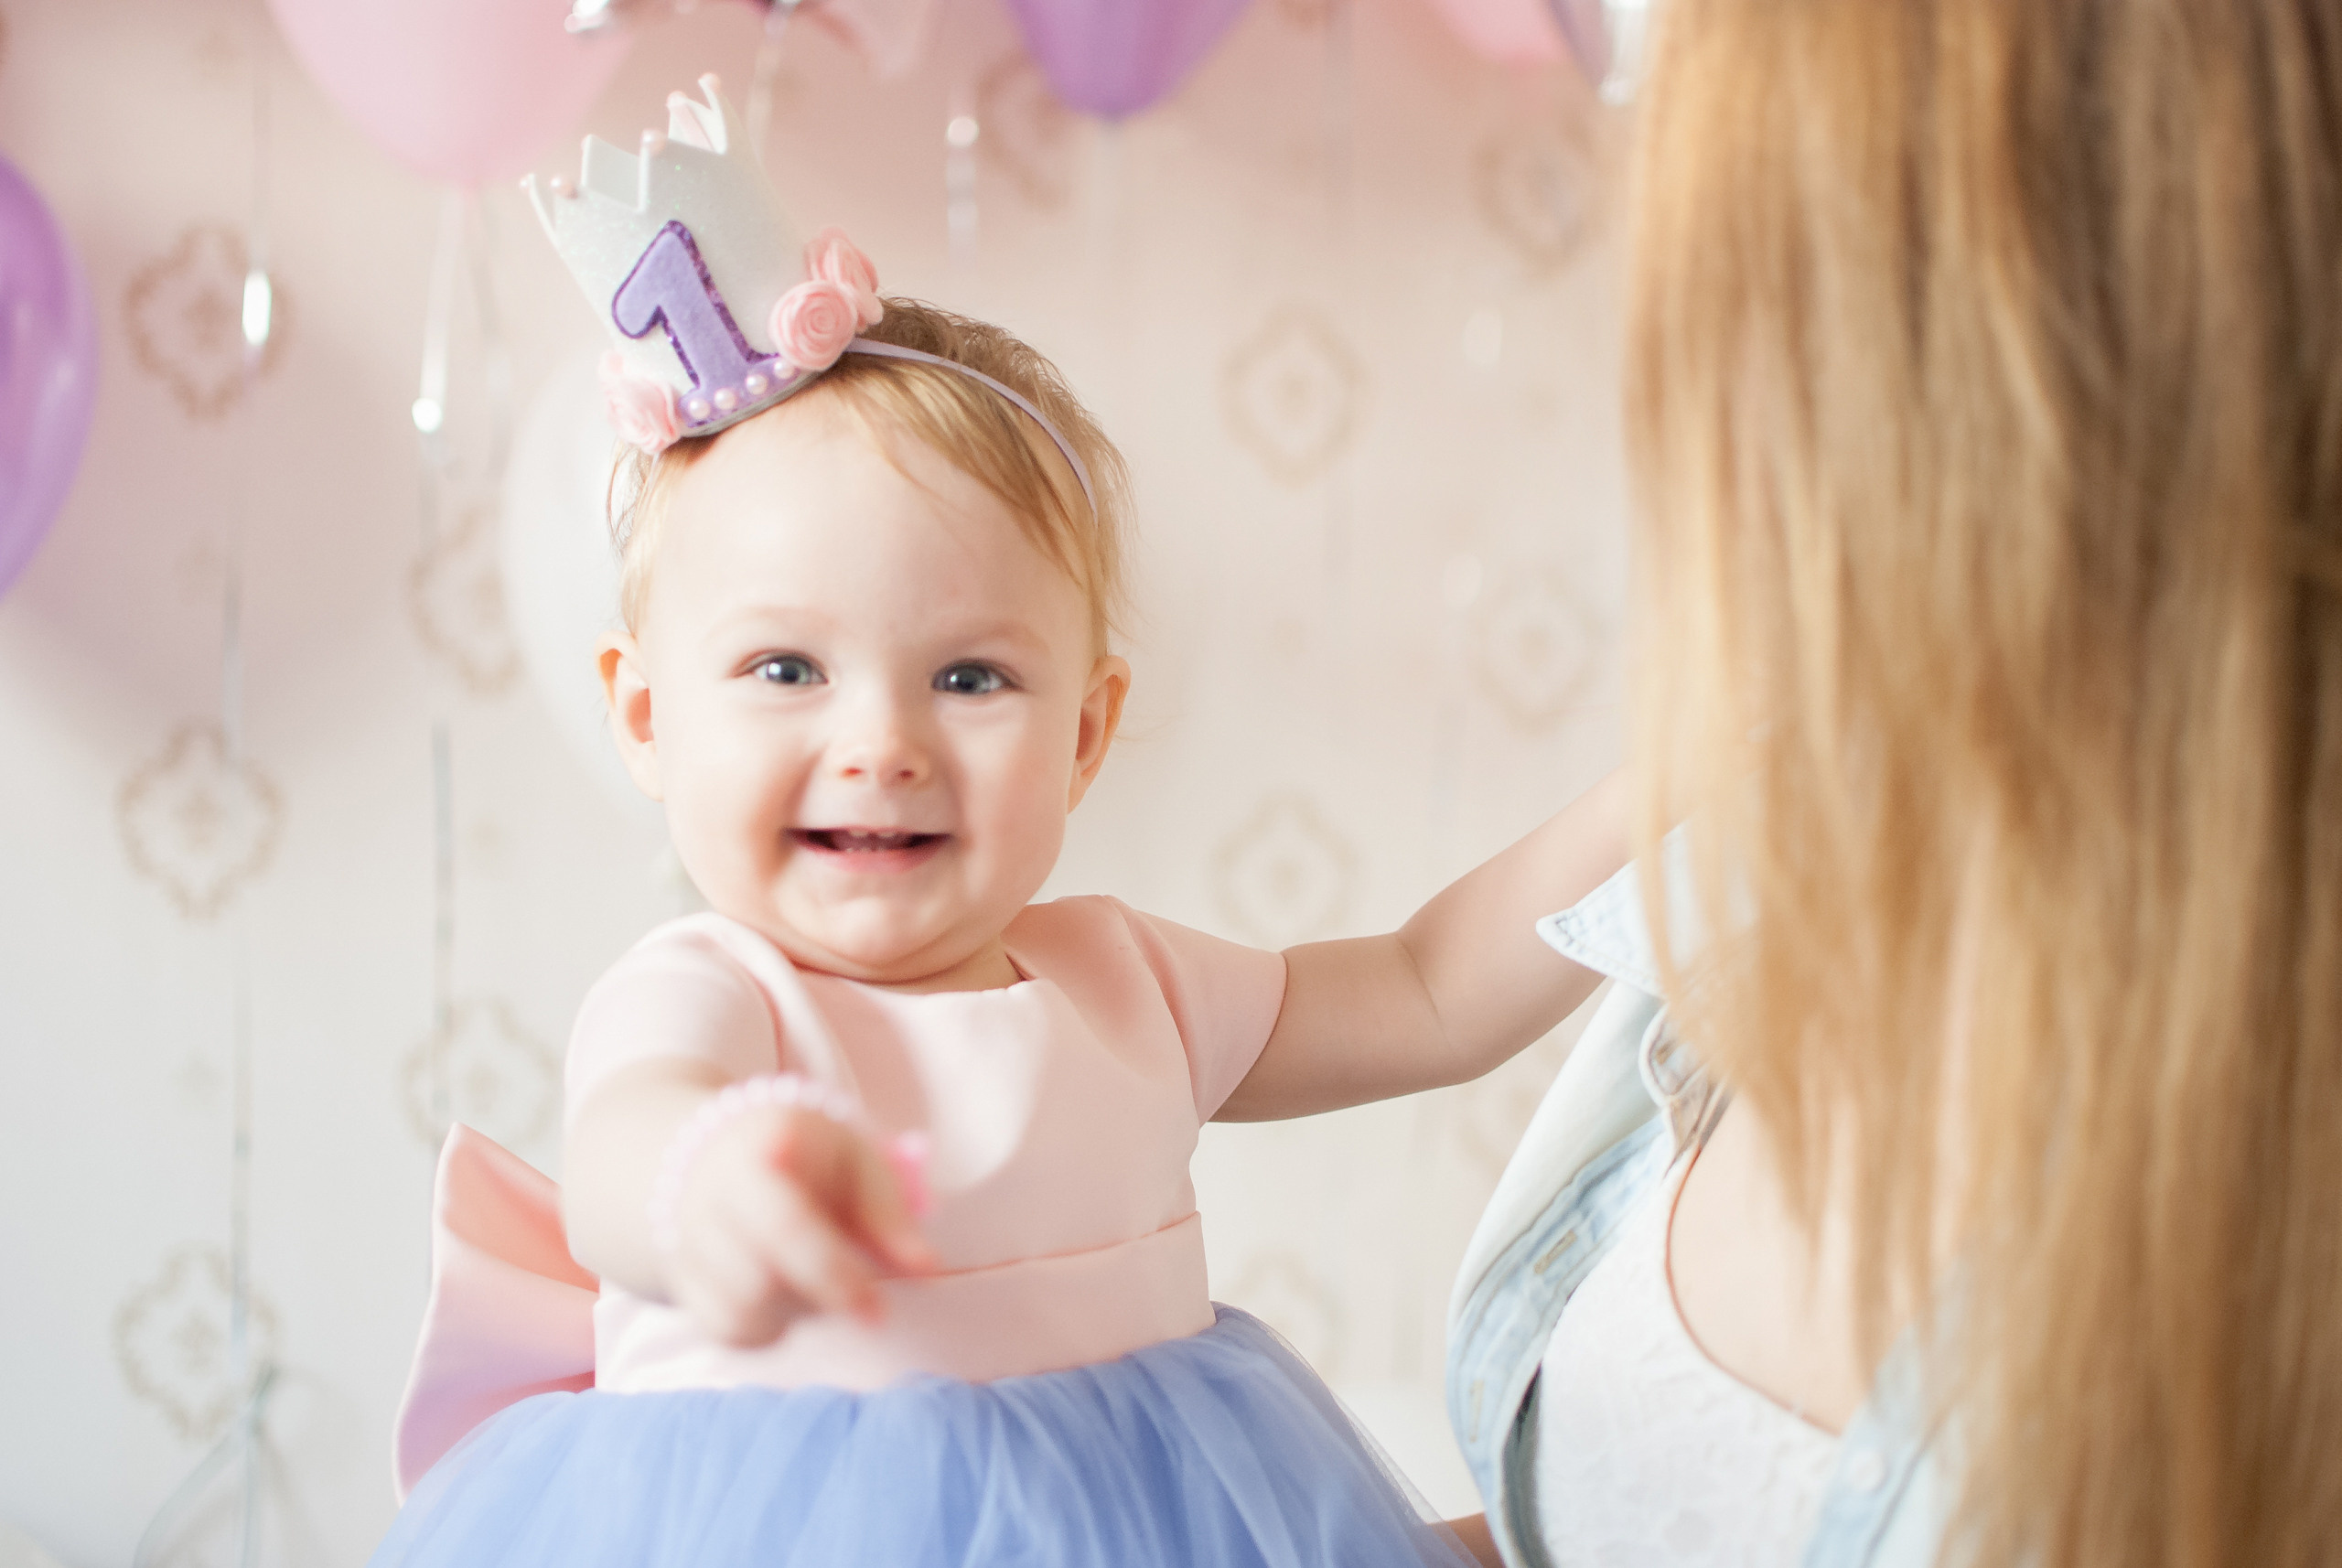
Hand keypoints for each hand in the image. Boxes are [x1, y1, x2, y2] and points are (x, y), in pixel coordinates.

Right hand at [661, 1102, 937, 1347]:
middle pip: (755, 1283)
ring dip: (792, 1316)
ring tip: (819, 1285)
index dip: (835, 1275)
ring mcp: (685, 1242)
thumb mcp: (853, 1154)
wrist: (708, 1148)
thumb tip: (926, 1271)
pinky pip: (724, 1330)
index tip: (878, 1310)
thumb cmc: (801, 1149)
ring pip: (738, 1313)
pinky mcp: (680, 1281)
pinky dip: (765, 1330)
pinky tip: (788, 1300)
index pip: (786, 1227)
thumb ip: (889, 1212)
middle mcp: (709, 1199)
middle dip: (819, 1302)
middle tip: (862, 1300)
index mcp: (756, 1152)